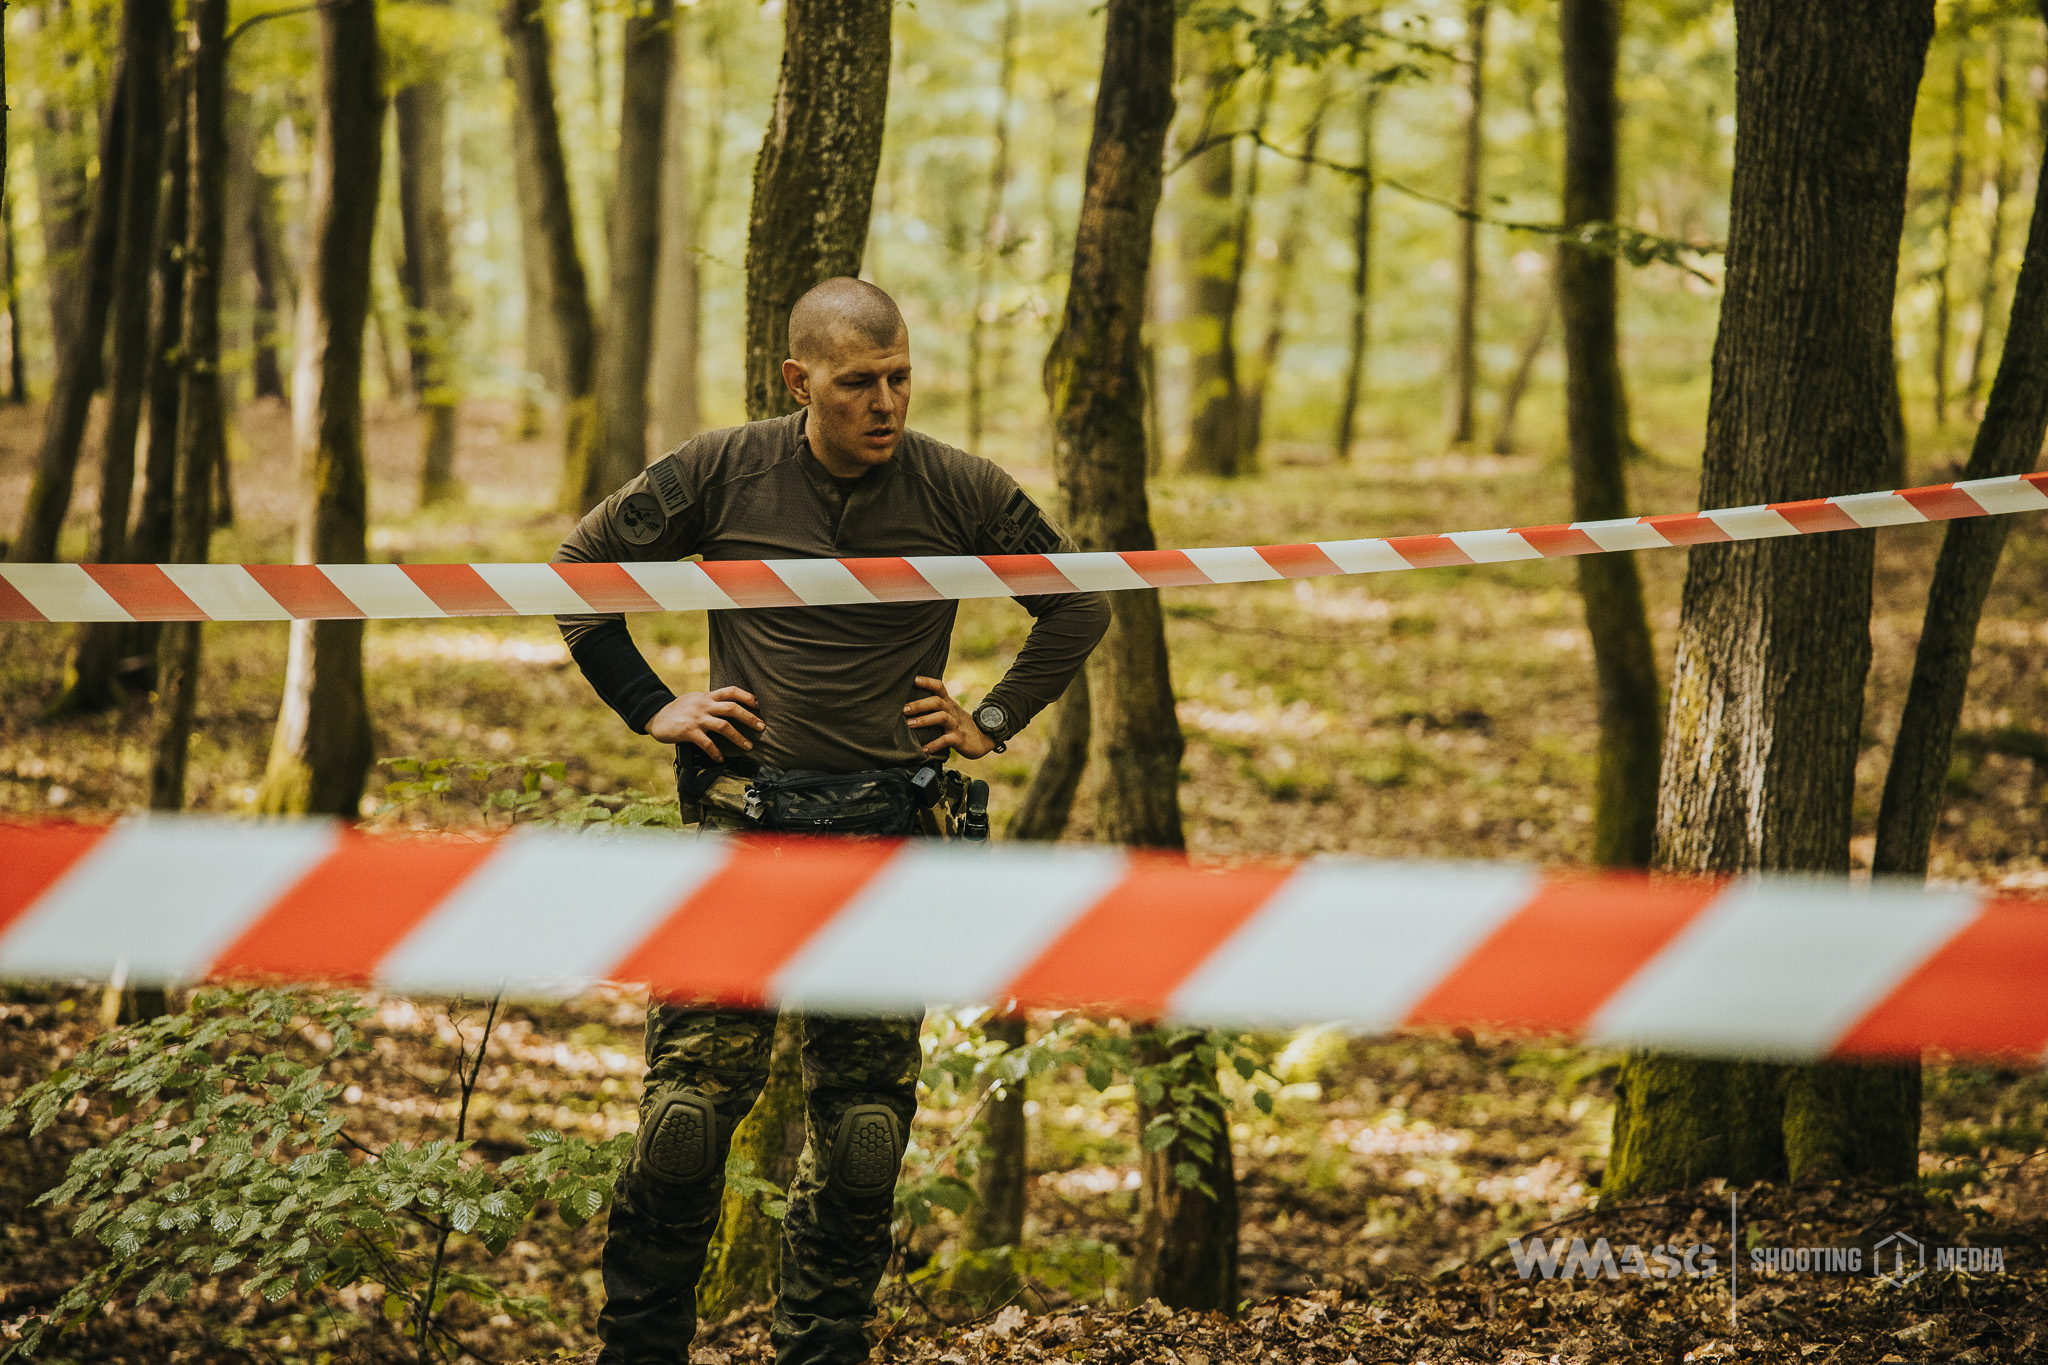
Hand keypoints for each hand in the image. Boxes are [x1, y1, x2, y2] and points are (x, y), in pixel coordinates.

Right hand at [647, 687, 764, 761]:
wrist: (655, 716)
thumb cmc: (678, 709)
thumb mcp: (695, 699)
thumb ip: (711, 701)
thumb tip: (730, 706)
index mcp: (707, 696)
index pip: (731, 691)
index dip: (747, 696)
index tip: (760, 704)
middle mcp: (704, 705)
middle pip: (732, 708)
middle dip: (749, 718)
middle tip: (762, 728)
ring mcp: (697, 718)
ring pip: (723, 726)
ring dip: (738, 737)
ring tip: (748, 747)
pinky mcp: (689, 732)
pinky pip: (707, 743)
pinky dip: (716, 752)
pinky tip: (721, 759)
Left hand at [903, 676, 996, 757]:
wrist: (984, 738)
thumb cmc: (960, 724)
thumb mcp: (949, 712)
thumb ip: (934, 707)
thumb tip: (909, 705)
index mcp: (948, 703)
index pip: (939, 687)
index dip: (927, 682)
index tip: (913, 679)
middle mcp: (952, 711)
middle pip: (937, 701)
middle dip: (919, 704)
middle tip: (903, 709)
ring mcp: (956, 724)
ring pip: (941, 717)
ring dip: (924, 720)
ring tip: (909, 725)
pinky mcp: (959, 738)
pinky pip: (946, 740)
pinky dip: (934, 744)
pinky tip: (923, 749)